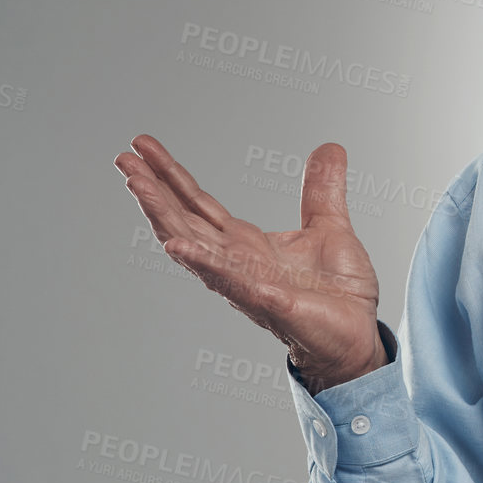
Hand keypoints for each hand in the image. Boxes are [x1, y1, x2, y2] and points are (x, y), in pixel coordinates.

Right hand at [114, 134, 387, 393]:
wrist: (358, 337)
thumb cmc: (338, 294)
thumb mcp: (331, 226)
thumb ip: (322, 189)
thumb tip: (330, 147)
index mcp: (246, 243)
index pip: (198, 204)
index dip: (170, 175)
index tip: (141, 145)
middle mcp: (235, 262)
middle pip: (183, 221)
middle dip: (152, 191)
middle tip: (123, 159)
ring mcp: (246, 282)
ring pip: (194, 246)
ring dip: (163, 216)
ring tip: (137, 186)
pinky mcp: (270, 302)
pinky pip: (230, 280)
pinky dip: (203, 261)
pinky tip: (177, 245)